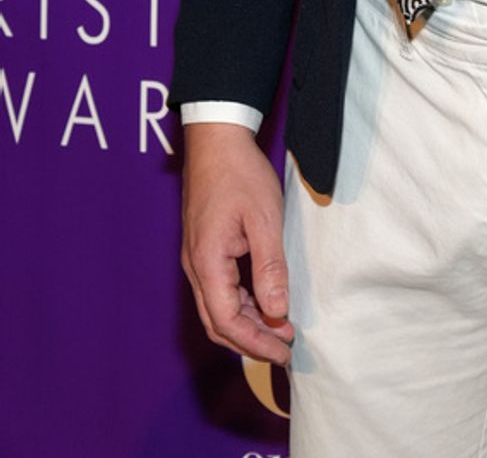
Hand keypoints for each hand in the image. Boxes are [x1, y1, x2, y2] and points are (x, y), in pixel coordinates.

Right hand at [181, 121, 293, 364]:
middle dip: (252, 340)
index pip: (227, 322)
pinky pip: (220, 288)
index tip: (284, 350)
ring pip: (219, 307)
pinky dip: (243, 303)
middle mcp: (196, 266)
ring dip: (248, 322)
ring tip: (281, 327)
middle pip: (218, 321)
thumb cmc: (240, 175)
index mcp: (207, 262)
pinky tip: (265, 300)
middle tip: (285, 348)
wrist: (216, 140)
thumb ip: (270, 268)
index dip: (256, 342)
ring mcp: (198, 258)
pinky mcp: (205, 248)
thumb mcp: (264, 220)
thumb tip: (278, 312)